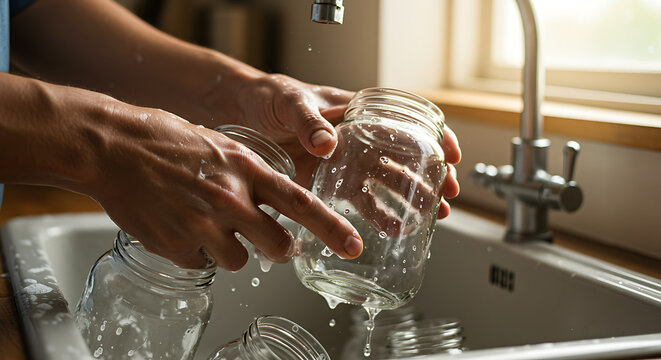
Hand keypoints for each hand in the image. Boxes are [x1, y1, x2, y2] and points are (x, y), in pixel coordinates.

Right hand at [87, 102, 362, 269]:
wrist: (113, 147)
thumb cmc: (165, 140)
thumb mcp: (220, 146)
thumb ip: (248, 175)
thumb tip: (267, 203)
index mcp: (247, 170)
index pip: (301, 204)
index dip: (332, 228)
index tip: (354, 245)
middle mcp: (232, 199)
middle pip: (279, 246)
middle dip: (276, 248)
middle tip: (262, 240)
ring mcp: (204, 225)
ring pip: (239, 261)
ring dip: (228, 249)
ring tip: (204, 223)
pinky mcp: (178, 246)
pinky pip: (202, 264)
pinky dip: (195, 252)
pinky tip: (179, 226)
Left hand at [227, 74, 460, 218]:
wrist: (239, 114)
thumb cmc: (267, 98)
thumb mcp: (288, 101)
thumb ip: (307, 121)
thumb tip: (325, 143)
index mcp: (355, 112)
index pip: (405, 120)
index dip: (434, 135)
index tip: (452, 153)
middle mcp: (356, 139)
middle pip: (404, 157)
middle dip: (431, 175)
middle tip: (449, 195)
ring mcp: (344, 162)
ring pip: (386, 182)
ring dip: (409, 199)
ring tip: (429, 216)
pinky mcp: (327, 183)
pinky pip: (357, 200)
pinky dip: (376, 215)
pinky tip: (390, 228)